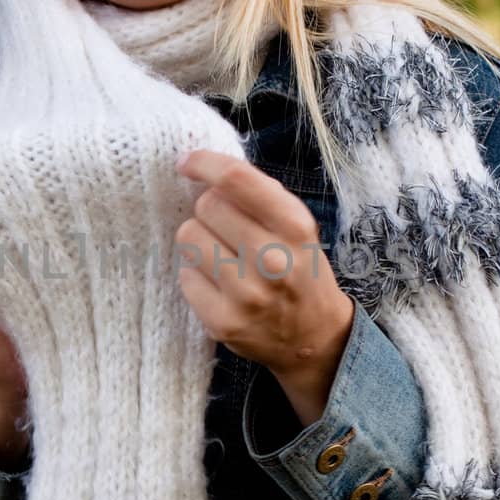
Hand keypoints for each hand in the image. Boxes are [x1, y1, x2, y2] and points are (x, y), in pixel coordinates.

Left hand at [175, 149, 354, 425]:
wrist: (314, 337)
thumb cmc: (300, 270)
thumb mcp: (297, 226)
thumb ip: (259, 195)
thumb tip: (205, 167)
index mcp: (294, 226)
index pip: (236, 179)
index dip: (204, 163)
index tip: (187, 162)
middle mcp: (272, 259)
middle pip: (206, 206)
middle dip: (210, 211)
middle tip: (226, 229)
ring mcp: (246, 294)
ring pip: (188, 237)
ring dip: (200, 241)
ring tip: (223, 257)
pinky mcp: (223, 321)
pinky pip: (185, 275)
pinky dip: (197, 276)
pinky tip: (219, 286)